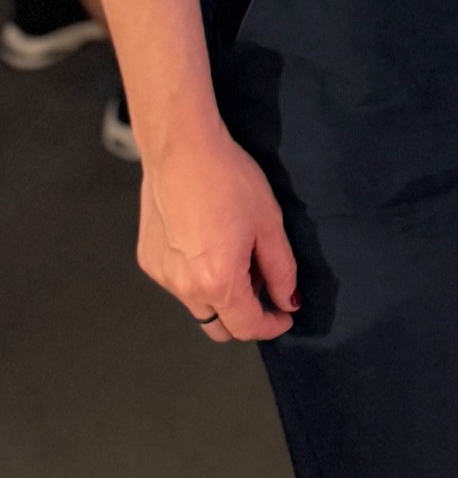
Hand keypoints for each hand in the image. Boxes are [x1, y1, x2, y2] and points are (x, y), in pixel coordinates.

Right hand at [138, 123, 298, 342]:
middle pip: (219, 327)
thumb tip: (289, 300)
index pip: (247, 327)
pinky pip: (178, 283)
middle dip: (244, 317)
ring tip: (235, 253)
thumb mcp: (269, 222)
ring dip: (219, 295)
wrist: (182, 150)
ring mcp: (162, 277)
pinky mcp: (149, 261)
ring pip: (197, 305)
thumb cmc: (229, 179)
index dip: (271, 325)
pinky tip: (206, 241)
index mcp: (220, 282)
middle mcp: (186, 289)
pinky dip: (196, 276)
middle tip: (262, 285)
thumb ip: (281, 269)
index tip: (285, 315)